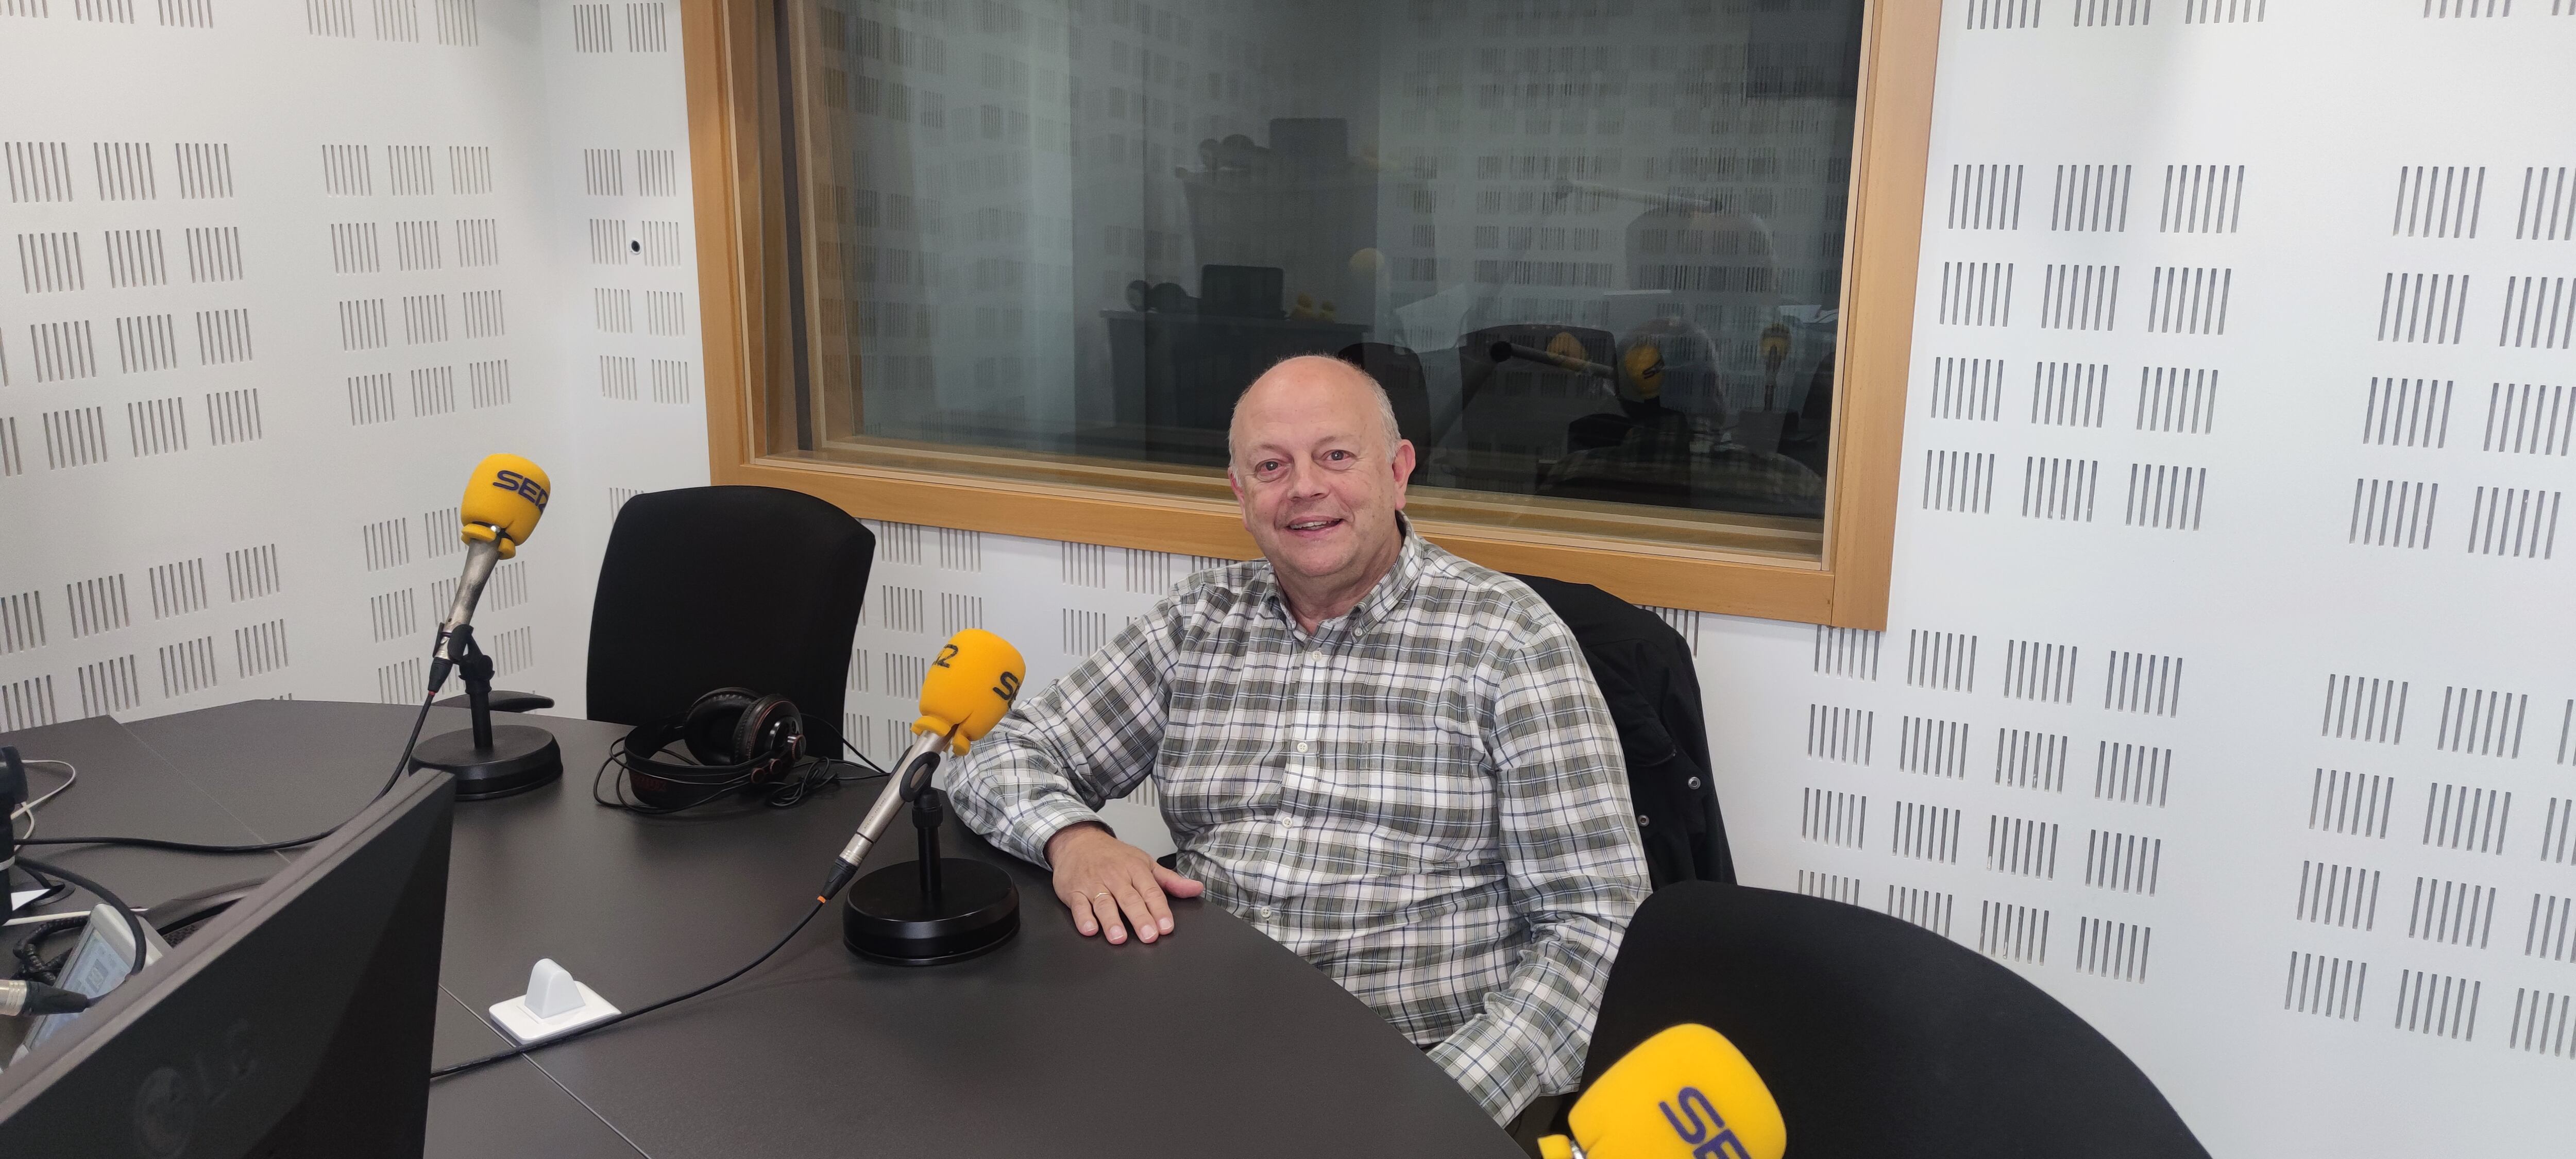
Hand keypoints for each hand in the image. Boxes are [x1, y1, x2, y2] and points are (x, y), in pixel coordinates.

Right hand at [1045, 822, 1201, 944]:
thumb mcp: (1145, 863)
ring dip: (1111, 921)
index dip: (1160, 910)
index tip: (1166, 926)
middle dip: (1140, 918)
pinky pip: (1078, 905)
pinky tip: (1090, 929)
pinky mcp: (1074, 891)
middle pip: (1130, 899)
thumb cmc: (1114, 856)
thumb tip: (1196, 888)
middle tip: (1149, 936)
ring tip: (1119, 938)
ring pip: (1104, 904)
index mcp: (1135, 870)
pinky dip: (1083, 918)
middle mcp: (1115, 877)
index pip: (1151, 892)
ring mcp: (1094, 884)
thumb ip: (1170, 880)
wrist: (1079, 841)